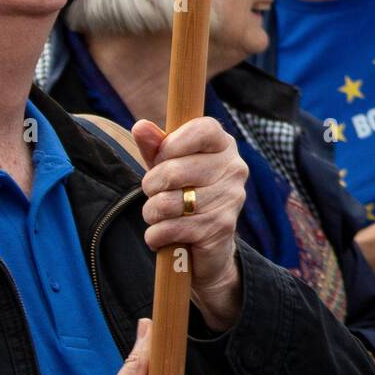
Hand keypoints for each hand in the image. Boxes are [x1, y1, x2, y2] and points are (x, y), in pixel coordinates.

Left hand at [133, 117, 248, 332]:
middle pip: (174, 171)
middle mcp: (234, 168)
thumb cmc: (186, 196)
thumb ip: (155, 146)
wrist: (210, 247)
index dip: (172, 144)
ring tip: (159, 216)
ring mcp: (231, 198)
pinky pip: (170, 229)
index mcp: (224, 145)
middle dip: (151, 186)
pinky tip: (165, 235)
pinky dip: (156, 235)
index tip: (162, 158)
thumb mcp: (168, 167)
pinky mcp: (220, 227)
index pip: (202, 129)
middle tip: (155, 193)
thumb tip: (141, 126)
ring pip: (168, 203)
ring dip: (152, 213)